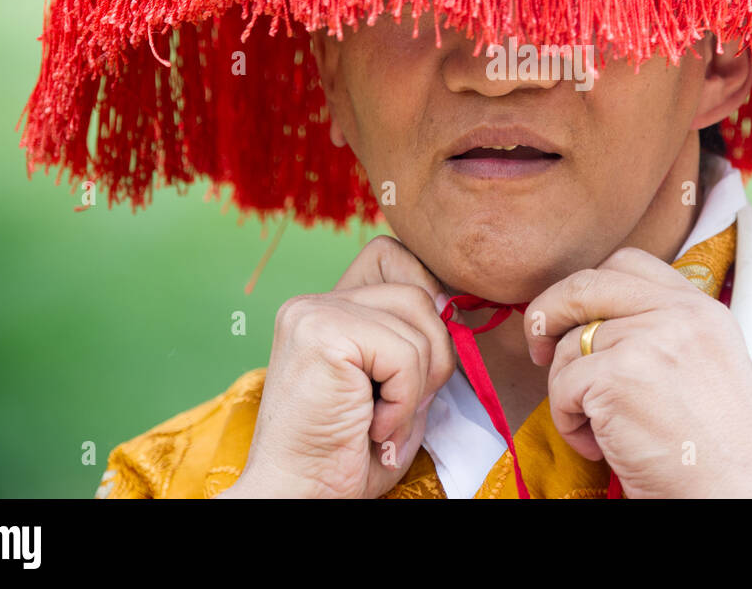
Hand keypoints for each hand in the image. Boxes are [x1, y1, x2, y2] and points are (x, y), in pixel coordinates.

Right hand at [218, 235, 455, 498]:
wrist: (299, 497)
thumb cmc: (345, 455)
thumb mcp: (395, 387)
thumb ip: (418, 343)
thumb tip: (452, 307)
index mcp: (328, 309)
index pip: (392, 254)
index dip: (425, 296)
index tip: (422, 358)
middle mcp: (313, 302)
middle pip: (418, 291)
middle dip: (434, 354)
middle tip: (404, 406)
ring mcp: (313, 312)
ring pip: (419, 321)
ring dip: (419, 385)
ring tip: (384, 422)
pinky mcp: (321, 333)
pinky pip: (405, 354)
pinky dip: (404, 400)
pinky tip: (373, 427)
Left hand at [525, 247, 751, 497]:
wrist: (737, 490)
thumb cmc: (715, 447)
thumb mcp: (704, 363)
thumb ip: (661, 330)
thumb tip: (589, 322)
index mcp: (700, 308)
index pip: (629, 263)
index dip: (589, 287)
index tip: (575, 319)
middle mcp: (677, 313)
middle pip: (585, 285)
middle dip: (548, 312)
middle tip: (540, 349)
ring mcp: (648, 339)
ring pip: (569, 346)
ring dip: (568, 392)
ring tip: (597, 429)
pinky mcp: (619, 375)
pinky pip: (563, 387)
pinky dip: (568, 422)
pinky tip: (598, 445)